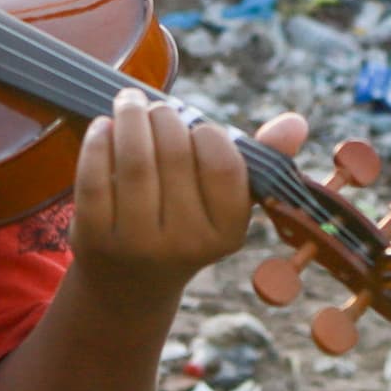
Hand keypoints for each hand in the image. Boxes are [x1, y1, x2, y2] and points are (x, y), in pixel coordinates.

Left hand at [67, 91, 309, 301]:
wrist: (128, 287)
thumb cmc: (185, 227)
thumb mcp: (224, 205)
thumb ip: (260, 160)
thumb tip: (296, 122)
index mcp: (227, 233)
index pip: (224, 164)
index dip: (208, 133)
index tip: (196, 126)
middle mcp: (186, 244)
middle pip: (174, 154)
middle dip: (163, 116)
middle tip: (155, 107)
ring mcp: (137, 243)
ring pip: (134, 160)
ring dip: (129, 118)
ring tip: (128, 103)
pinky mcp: (94, 238)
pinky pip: (95, 176)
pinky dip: (98, 141)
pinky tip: (103, 127)